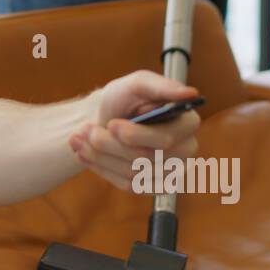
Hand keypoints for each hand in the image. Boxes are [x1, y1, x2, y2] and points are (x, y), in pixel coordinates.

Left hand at [67, 71, 200, 191]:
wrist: (108, 117)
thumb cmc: (125, 98)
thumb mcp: (138, 83)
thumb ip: (161, 85)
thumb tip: (190, 93)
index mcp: (187, 123)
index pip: (166, 139)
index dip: (137, 135)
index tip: (112, 124)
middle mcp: (185, 150)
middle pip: (147, 158)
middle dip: (111, 145)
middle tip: (86, 131)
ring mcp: (172, 172)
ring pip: (134, 173)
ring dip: (101, 156)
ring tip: (80, 140)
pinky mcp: (154, 186)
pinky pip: (129, 185)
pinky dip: (103, 169)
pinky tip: (87, 155)